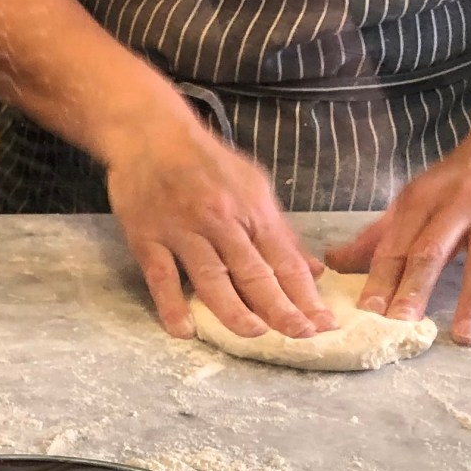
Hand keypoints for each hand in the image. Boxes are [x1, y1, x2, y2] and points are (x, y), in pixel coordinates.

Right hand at [102, 105, 333, 339]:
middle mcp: (221, 221)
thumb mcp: (253, 186)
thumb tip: (313, 271)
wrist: (150, 134)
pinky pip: (161, 276)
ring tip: (255, 335)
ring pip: (212, 277)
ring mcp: (182, 231)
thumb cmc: (206, 163)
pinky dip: (171, 305)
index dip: (305, 294)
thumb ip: (281, 231)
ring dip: (235, 310)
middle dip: (281, 308)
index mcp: (251, 209)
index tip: (323, 324)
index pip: (284, 260)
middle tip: (301, 336)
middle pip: (254, 272)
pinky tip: (184, 330)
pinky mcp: (147, 238)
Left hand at [326, 111, 470, 345]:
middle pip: (433, 250)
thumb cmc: (458, 180)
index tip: (367, 311)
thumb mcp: (416, 200)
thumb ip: (379, 236)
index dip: (380, 278)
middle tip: (401, 323)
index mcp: (422, 200)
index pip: (395, 244)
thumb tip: (333, 263)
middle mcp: (458, 205)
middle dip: (416, 287)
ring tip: (464, 336)